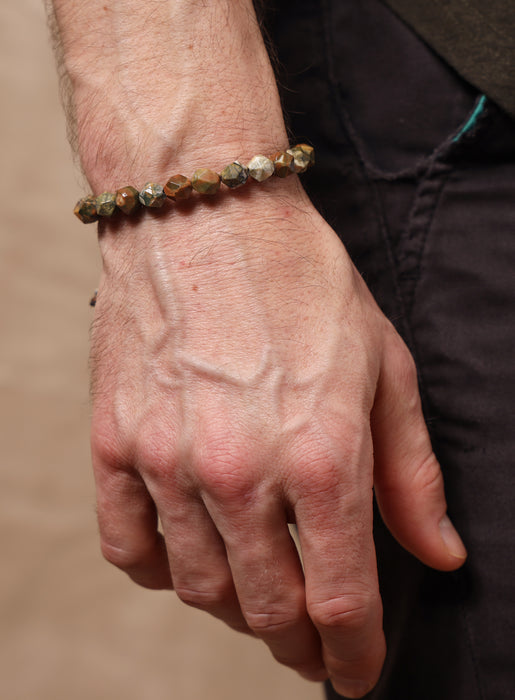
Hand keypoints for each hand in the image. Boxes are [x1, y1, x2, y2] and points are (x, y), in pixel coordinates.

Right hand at [90, 178, 466, 697]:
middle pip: (267, 608)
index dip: (353, 652)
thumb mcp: (385, 368)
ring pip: (200, 587)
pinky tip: (188, 556)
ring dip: (237, 611)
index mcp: (321, 455)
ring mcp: (167, 459)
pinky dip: (161, 570)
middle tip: (310, 641)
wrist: (208, 214)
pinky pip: (129, 545)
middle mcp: (240, 471)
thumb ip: (412, 474)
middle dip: (298, 642)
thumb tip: (440, 553)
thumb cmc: (302, 281)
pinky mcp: (115, 441)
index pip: (341, 598)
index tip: (356, 671)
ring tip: (258, 597)